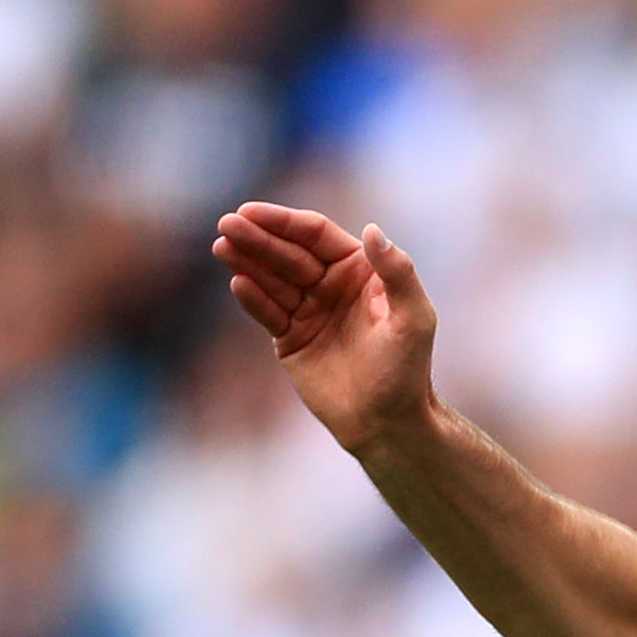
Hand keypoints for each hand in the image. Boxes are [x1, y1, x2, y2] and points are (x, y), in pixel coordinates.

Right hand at [211, 200, 434, 452]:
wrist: (387, 423)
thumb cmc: (406, 370)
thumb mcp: (414, 319)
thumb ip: (398, 272)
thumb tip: (371, 229)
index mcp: (360, 271)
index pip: (315, 235)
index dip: (283, 222)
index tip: (251, 212)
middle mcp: (332, 285)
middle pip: (287, 253)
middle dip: (257, 238)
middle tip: (226, 226)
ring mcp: (309, 310)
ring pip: (272, 279)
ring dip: (246, 262)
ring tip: (222, 247)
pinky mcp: (291, 338)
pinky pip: (268, 312)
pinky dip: (253, 298)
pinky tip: (238, 282)